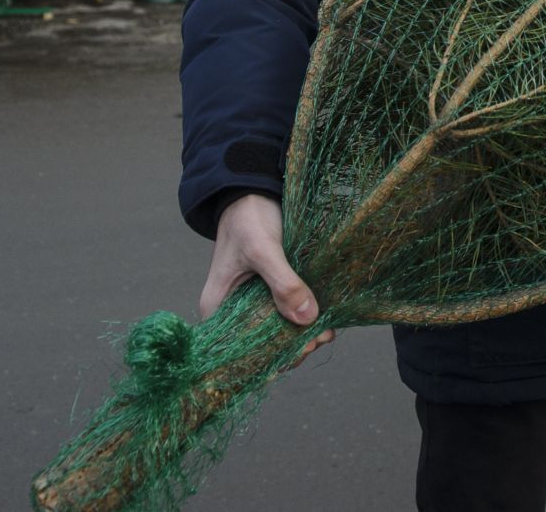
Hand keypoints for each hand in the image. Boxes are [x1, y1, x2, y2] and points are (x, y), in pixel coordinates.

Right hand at [200, 193, 334, 355]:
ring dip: (303, 333)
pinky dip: (305, 317)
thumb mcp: (263, 249)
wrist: (253, 191)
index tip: (302, 348)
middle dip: (293, 345)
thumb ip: (283, 282)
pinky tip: (325, 318)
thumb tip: (307, 319)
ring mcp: (252, 302)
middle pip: (262, 342)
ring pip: (277, 329)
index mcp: (217, 308)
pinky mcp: (270, 291)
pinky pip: (287, 312)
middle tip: (323, 336)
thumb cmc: (248, 218)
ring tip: (328, 329)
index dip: (270, 355)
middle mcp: (232, 311)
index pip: (240, 348)